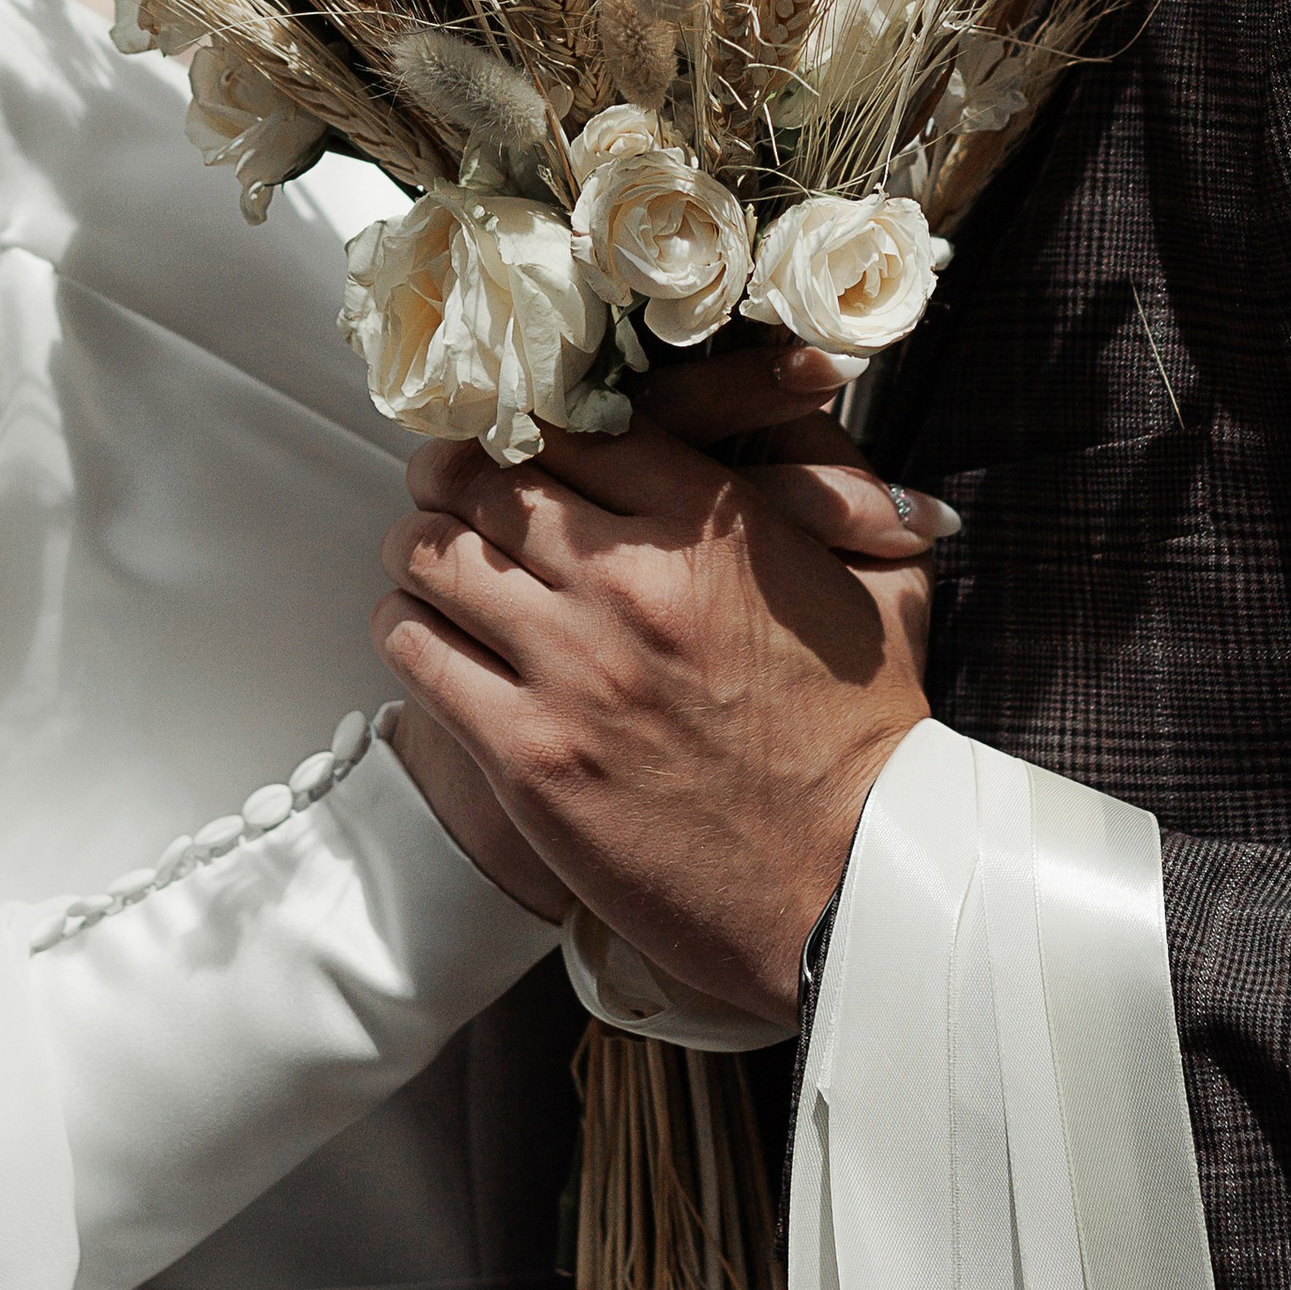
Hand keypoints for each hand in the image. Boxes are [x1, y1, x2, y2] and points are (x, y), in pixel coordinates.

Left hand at [374, 343, 944, 1026]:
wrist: (852, 889)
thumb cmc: (867, 741)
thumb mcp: (883, 583)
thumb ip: (834, 483)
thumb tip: (804, 400)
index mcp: (711, 525)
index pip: (568, 421)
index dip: (525, 422)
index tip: (510, 436)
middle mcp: (630, 581)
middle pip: (481, 477)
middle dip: (453, 475)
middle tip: (446, 490)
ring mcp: (572, 669)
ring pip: (430, 554)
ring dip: (420, 547)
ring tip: (428, 560)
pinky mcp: (528, 756)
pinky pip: (415, 651)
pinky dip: (407, 629)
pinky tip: (428, 635)